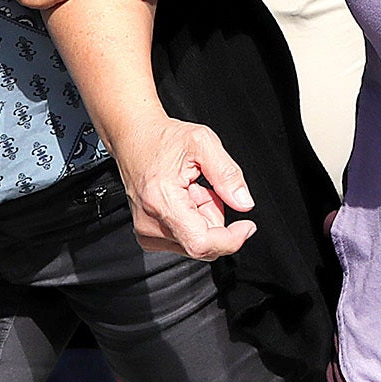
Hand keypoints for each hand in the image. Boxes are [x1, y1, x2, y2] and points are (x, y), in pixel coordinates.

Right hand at [111, 116, 256, 258]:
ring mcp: (146, 231)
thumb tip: (244, 202)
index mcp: (161, 201)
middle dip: (216, 218)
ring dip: (204, 218)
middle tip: (208, 189)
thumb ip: (227, 174)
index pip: (201, 243)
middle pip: (202, 243)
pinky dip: (193, 221)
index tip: (247, 226)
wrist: (133, 137)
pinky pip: (184, 239)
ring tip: (192, 190)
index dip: (230, 240)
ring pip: (195, 242)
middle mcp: (150, 223)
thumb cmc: (162, 139)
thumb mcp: (203, 142)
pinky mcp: (147, 234)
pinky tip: (186, 199)